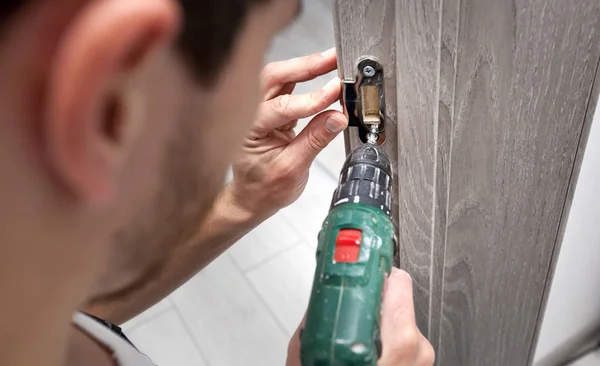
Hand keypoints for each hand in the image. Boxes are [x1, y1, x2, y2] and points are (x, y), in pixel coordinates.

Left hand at [228, 48, 347, 218]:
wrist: (252, 198)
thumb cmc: (264, 189)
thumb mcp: (292, 170)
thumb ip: (315, 140)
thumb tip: (338, 118)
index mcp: (248, 131)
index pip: (281, 107)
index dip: (311, 99)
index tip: (335, 92)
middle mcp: (248, 114)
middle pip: (274, 78)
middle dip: (305, 66)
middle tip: (333, 59)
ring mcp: (258, 109)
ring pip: (279, 78)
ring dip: (305, 67)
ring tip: (331, 60)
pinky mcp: (271, 110)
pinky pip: (286, 87)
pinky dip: (304, 77)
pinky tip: (320, 70)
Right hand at [286, 268, 434, 365]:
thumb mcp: (311, 361)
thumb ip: (315, 331)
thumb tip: (318, 306)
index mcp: (400, 346)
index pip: (397, 283)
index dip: (373, 267)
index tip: (357, 257)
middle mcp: (419, 351)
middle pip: (396, 298)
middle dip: (367, 296)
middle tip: (344, 299)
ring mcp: (422, 360)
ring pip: (398, 318)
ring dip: (374, 319)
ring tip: (349, 333)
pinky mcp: (419, 365)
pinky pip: (400, 338)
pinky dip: (382, 336)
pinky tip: (362, 350)